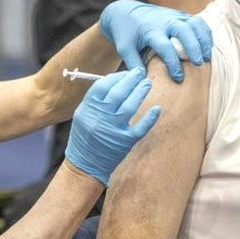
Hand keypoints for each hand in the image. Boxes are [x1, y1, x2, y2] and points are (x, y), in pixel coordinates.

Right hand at [65, 69, 161, 185]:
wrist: (84, 166)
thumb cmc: (84, 137)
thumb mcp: (82, 115)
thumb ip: (96, 100)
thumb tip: (116, 81)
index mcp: (87, 109)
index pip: (103, 86)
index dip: (116, 77)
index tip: (125, 73)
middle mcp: (100, 118)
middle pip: (118, 93)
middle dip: (130, 79)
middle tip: (139, 72)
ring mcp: (113, 130)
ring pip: (130, 106)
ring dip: (140, 92)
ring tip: (147, 83)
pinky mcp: (125, 142)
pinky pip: (140, 128)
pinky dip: (149, 118)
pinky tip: (157, 108)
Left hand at [98, 0, 211, 82]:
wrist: (125, 11)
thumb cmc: (126, 34)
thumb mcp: (125, 49)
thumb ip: (134, 65)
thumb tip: (144, 83)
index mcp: (150, 30)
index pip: (165, 47)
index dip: (173, 63)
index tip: (178, 78)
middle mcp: (164, 20)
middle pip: (184, 30)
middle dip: (193, 47)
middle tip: (199, 64)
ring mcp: (174, 15)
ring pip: (195, 23)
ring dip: (203, 40)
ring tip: (207, 57)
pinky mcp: (180, 14)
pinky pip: (198, 22)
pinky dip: (205, 33)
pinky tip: (207, 47)